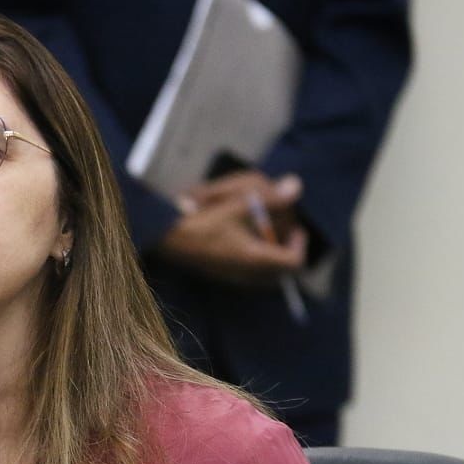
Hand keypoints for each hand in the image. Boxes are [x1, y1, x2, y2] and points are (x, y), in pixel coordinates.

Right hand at [160, 173, 305, 285]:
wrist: (164, 235)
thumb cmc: (201, 219)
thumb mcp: (238, 202)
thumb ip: (270, 196)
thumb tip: (296, 187)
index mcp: (254, 258)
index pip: (292, 262)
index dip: (299, 244)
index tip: (295, 228)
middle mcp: (245, 273)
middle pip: (280, 271)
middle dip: (285, 249)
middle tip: (280, 229)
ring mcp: (231, 276)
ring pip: (264, 273)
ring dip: (269, 253)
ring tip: (261, 231)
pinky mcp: (219, 274)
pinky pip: (247, 271)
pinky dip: (253, 256)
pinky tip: (241, 236)